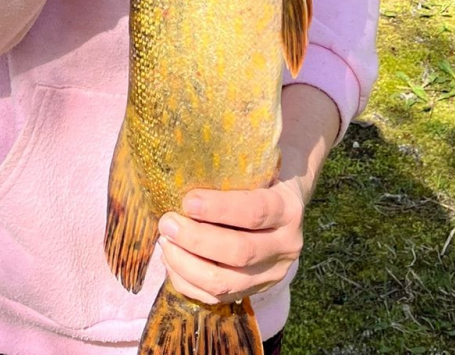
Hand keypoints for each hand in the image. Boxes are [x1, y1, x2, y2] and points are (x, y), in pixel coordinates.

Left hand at [156, 179, 305, 304]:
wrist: (287, 203)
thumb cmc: (264, 175)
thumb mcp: (260, 164)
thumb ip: (235, 164)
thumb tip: (188, 156)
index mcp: (288, 209)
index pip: (254, 212)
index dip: (219, 209)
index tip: (187, 201)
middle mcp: (286, 246)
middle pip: (240, 252)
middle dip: (196, 240)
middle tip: (167, 223)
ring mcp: (272, 273)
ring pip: (227, 282)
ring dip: (188, 265)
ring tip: (165, 243)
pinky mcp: (255, 290)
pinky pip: (219, 297)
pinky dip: (190, 283)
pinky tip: (172, 263)